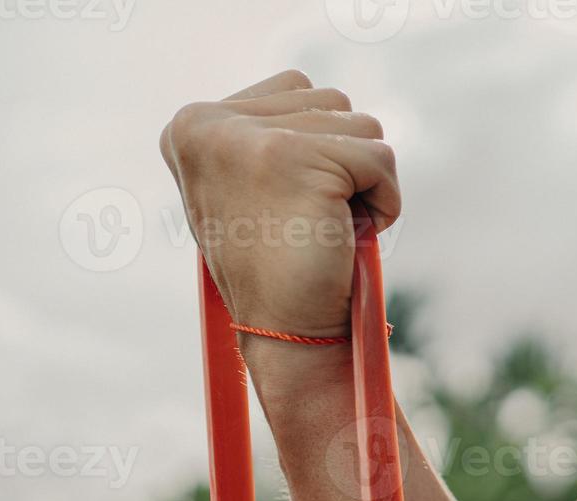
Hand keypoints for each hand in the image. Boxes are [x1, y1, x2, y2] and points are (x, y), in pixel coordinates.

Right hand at [160, 69, 399, 338]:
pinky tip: (346, 237)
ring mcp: (245, 137)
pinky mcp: (292, 157)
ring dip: (364, 182)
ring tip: (326, 227)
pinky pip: (382, 159)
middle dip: (344, 162)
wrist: (288, 335)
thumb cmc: (283, 269)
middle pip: (333, 102)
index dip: (321, 149)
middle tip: (310, 220)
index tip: (289, 205)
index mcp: (192, 124)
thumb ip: (272, 131)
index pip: (299, 90)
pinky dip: (384, 203)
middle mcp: (206, 122)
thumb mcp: (256, 186)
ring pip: (362, 125)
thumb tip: (318, 97)